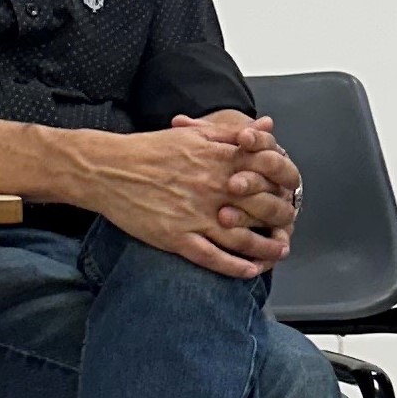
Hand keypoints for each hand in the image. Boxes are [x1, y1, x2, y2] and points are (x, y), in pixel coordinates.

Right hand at [78, 124, 289, 277]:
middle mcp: (213, 189)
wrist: (106, 168)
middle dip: (281, 221)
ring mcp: (196, 215)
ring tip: (278, 253)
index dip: (284, 187)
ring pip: (242, 239)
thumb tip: (266, 126)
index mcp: (220, 161)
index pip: (268, 176)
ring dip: (266, 249)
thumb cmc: (150, 150)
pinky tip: (249, 271)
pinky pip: (213, 257)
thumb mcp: (195, 134)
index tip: (290, 195)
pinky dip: (235, 267)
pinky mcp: (177, 237)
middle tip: (289, 228)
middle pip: (262, 210)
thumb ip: (234, 134)